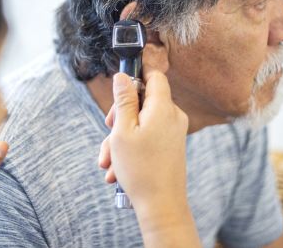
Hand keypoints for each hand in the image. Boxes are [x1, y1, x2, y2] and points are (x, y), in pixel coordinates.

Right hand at [98, 50, 199, 246]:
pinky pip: (148, 138)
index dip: (135, 78)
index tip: (119, 91)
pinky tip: (117, 171)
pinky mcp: (171, 146)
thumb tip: (122, 76)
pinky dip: (132, 150)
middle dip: (120, 118)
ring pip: (142, 124)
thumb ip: (123, 100)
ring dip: (121, 140)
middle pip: (143, 102)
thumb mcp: (122, 130)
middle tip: (108, 132)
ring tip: (108, 162)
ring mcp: (174, 132)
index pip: (154, 76)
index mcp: (163, 107)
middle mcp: (173, 116)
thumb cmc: (140, 169)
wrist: (161, 206)